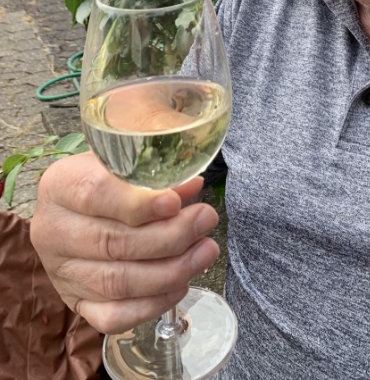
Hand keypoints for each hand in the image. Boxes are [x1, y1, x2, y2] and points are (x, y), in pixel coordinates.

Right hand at [29, 151, 219, 333]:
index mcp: (60, 185)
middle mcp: (53, 231)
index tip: (176, 203)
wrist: (77, 209)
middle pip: (112, 242)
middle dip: (170, 236)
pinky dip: (152, 304)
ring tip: (205, 250)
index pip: (95, 194)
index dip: (139, 203)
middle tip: (206, 220)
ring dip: (171, 271)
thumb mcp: (124, 161)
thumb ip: (154, 173)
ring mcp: (62, 272)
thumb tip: (192, 186)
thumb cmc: (107, 177)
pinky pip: (114, 316)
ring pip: (117, 283)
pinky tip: (182, 283)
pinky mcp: (75, 302)